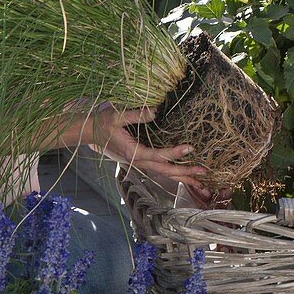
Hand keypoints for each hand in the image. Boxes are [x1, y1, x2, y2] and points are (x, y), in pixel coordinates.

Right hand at [86, 106, 210, 197]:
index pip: (157, 155)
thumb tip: (155, 111)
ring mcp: (139, 164)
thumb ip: (136, 115)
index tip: (190, 148)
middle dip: (185, 173)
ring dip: (182, 177)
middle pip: (165, 171)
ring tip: (201, 182)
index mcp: (133, 152)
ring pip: (163, 174)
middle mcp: (138, 162)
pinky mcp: (140, 162)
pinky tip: (185, 176)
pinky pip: (159, 171)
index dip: (174, 153)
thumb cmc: (102, 123)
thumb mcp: (116, 115)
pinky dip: (173, 175)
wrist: (89, 134)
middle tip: (204, 172)